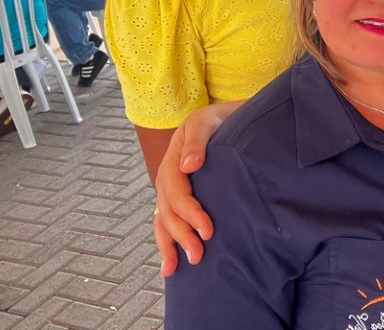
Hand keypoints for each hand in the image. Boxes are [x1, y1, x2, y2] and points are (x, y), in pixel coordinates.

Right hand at [153, 103, 234, 275]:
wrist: (220, 116)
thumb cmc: (216, 119)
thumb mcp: (206, 121)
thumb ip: (196, 141)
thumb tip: (188, 165)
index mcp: (173, 160)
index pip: (177, 192)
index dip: (190, 213)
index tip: (207, 230)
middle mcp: (168, 177)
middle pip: (169, 211)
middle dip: (182, 235)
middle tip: (198, 254)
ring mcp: (171, 188)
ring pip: (164, 220)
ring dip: (169, 244)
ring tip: (176, 268)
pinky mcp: (178, 196)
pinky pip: (166, 221)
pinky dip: (166, 241)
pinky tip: (169, 262)